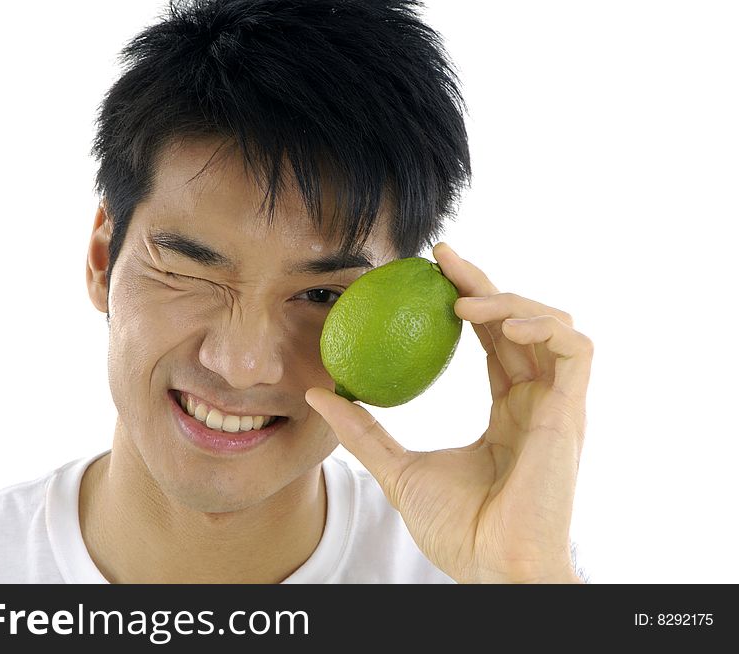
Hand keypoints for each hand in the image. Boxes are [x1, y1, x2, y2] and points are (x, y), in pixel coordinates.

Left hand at [305, 242, 592, 582]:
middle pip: (517, 320)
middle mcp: (536, 401)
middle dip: (482, 281)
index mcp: (508, 410)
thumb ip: (364, 430)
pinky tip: (501, 325)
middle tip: (440, 257)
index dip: (470, 299)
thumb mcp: (397, 468)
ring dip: (509, 300)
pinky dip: (543, 326)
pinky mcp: (572, 412)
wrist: (492, 567)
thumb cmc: (457, 529)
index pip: (492, 339)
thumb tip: (319, 393)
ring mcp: (557, 405)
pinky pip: (576, 349)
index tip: (430, 269)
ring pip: (551, 323)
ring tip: (461, 302)